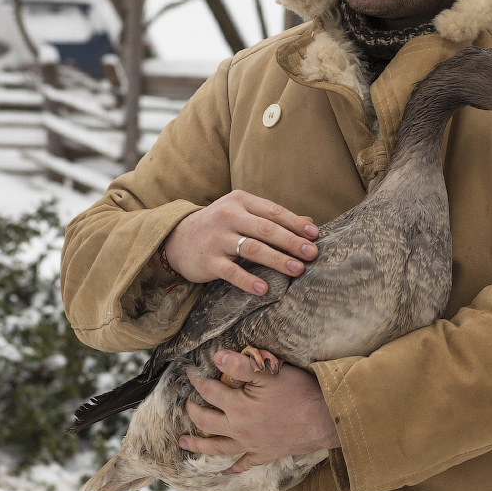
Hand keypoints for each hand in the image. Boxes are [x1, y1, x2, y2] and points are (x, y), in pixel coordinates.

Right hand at [164, 190, 318, 295]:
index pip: (273, 211)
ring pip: (252, 248)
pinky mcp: (208, 260)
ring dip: (277, 260)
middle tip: (312, 254)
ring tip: (297, 270)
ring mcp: (217, 238)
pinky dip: (248, 280)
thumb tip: (310, 223)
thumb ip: (273, 217)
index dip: (295, 223)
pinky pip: (231, 271)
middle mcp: (229, 216)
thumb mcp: (243, 213)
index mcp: (240, 201)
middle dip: (292, 242)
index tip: (315, 235)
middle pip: (266, 229)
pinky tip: (264, 289)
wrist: (176, 239)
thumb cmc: (219, 225)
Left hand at [181, 351, 339, 472]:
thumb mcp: (269, 373)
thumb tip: (217, 357)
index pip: (209, 391)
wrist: (324, 420)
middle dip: (193, 412)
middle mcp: (239, 429)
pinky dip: (234, 468)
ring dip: (199, 446)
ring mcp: (251, 445)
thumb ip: (241, 365)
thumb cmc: (298, 394)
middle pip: (207, 422)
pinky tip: (226, 471)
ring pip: (218, 448)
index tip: (189, 372)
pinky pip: (245, 464)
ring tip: (184, 443)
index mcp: (238, 407)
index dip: (197, 380)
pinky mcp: (265, 454)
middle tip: (186, 405)